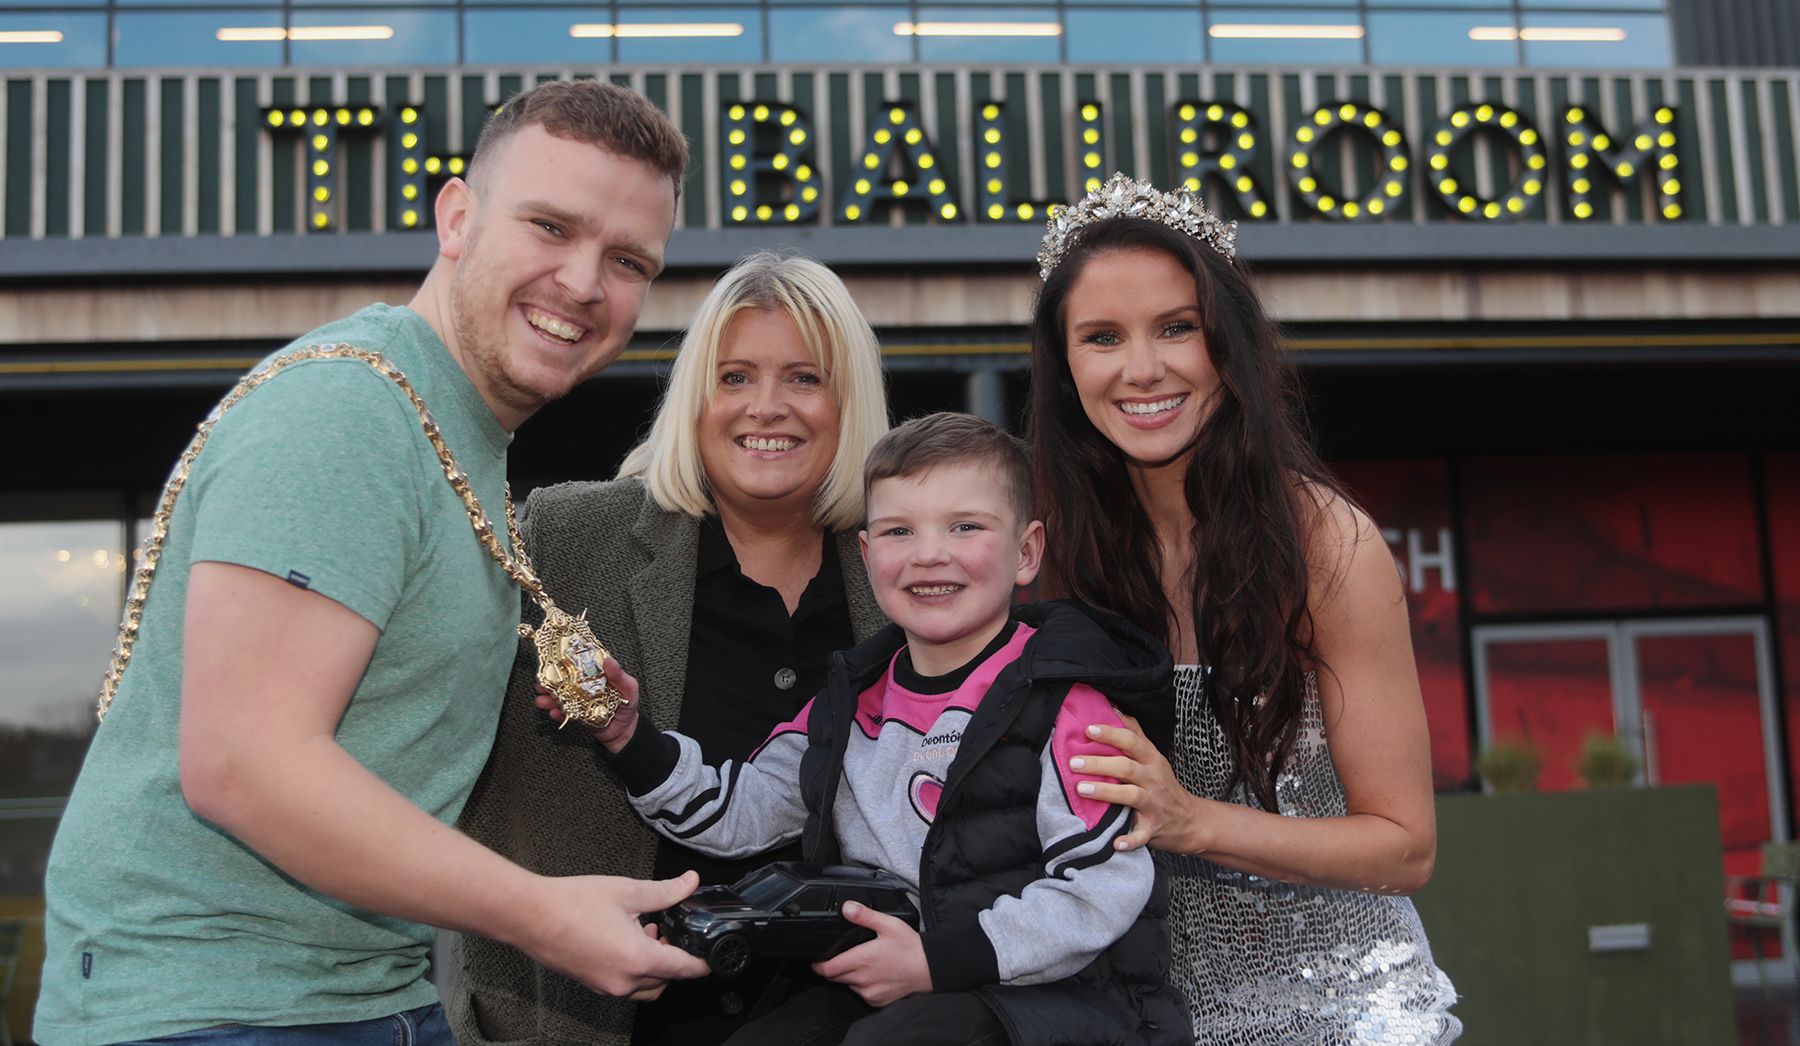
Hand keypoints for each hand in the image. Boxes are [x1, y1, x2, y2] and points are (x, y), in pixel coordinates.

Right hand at [523, 871, 708, 1000]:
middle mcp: (624, 981)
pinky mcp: (593, 984)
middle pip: (666, 980)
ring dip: (655, 967)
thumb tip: (689, 883)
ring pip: (646, 988)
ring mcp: (606, 987)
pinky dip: (635, 970)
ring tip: (647, 932)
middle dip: (675, 959)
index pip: (684, 969)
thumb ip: (665, 892)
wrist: (531, 916)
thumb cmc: (573, 903)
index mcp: (638, 959)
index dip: (703, 963)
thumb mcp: (627, 891)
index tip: (714, 958)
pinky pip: (626, 986)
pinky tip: (626, 939)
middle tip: (670, 931)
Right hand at [534, 657, 639, 753]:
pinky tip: (554, 713)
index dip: (564, 659)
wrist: (624, 730)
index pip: (578, 662)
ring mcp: (577, 699)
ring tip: (542, 700)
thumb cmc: (628, 704)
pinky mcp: (575, 714)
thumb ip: (620, 676)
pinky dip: (556, 713)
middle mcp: (583, 684)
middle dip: (549, 679)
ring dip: (548, 697)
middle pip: (562, 678)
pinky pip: (562, 712)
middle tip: (541, 682)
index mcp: (595, 674)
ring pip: (558, 695)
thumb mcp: (629, 687)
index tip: (553, 657)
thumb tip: (608, 660)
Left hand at [811, 901, 931, 1007]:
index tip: (817, 960)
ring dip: (849, 977)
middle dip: (834, 968)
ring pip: (848, 986)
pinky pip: (861, 994)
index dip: (818, 965)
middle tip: (843, 957)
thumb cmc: (910, 947)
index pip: (828, 969)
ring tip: (863, 965)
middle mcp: (862, 979)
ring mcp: (869, 992)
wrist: (929, 968)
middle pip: (835, 978)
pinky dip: (863, 986)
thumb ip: (864, 916)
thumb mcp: (888, 924)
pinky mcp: (877, 1001)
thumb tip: (847, 908)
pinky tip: (874, 975)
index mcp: (861, 960)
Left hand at [1069, 714, 1196, 852]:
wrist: (1191, 820)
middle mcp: (1154, 780)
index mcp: (1152, 760)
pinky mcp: (1154, 828)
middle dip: (1099, 763)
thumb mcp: (1154, 757)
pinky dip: (1129, 840)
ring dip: (1105, 792)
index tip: (1088, 729)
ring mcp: (1155, 804)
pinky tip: (1115, 843)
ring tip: (1081, 789)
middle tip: (1073, 762)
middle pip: (1126, 767)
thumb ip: (1135, 734)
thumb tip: (1112, 708)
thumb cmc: (1164, 785)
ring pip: (1130, 795)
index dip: (1111, 734)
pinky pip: (1141, 835)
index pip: (1132, 742)